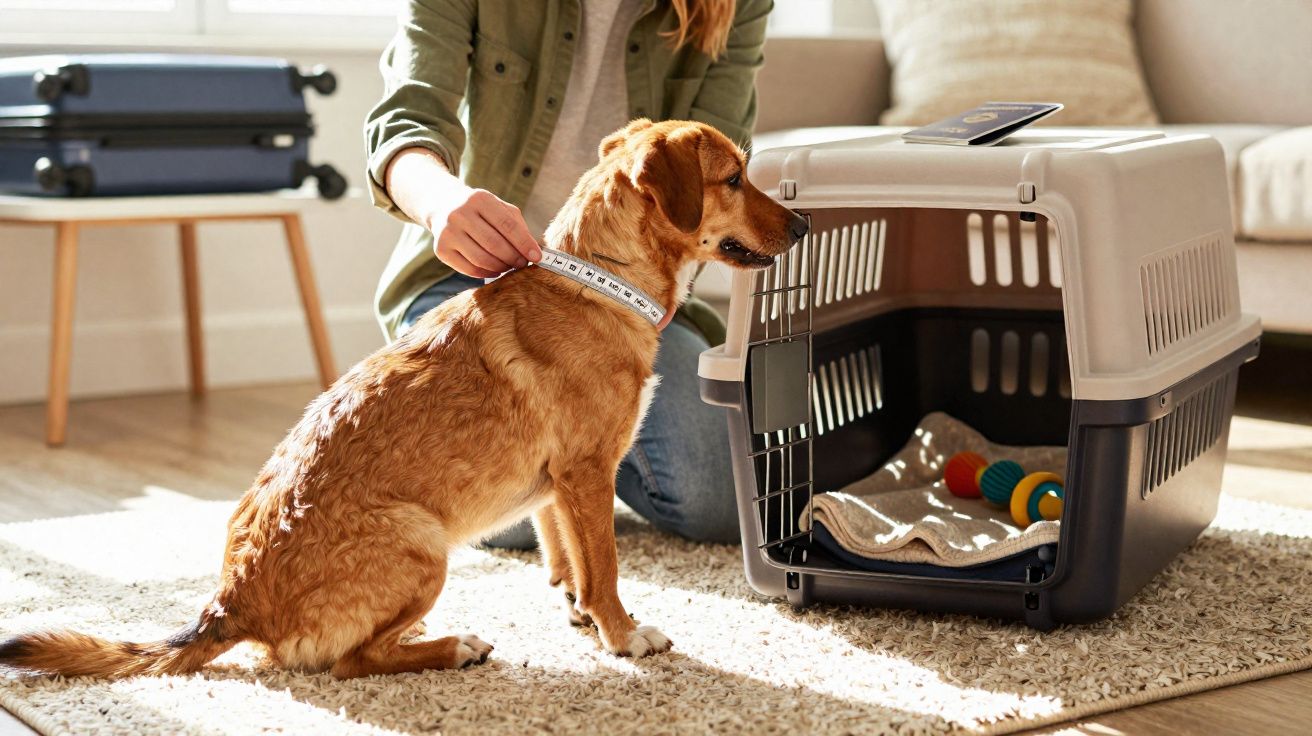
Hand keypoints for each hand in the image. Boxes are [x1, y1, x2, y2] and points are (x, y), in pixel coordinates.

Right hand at [384, 147, 542, 277]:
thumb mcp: (499, 208)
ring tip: (509, 267)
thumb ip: (518, 226)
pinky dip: (487, 273)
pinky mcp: (441, 250)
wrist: (443, 206)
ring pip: (482, 259)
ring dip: (501, 268)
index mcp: (479, 199)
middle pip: (494, 244)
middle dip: (513, 258)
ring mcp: (448, 232)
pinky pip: (469, 269)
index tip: (537, 257)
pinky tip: (495, 270)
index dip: (524, 243)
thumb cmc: (481, 210)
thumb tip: (534, 253)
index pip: (507, 225)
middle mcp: (460, 214)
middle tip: (522, 265)